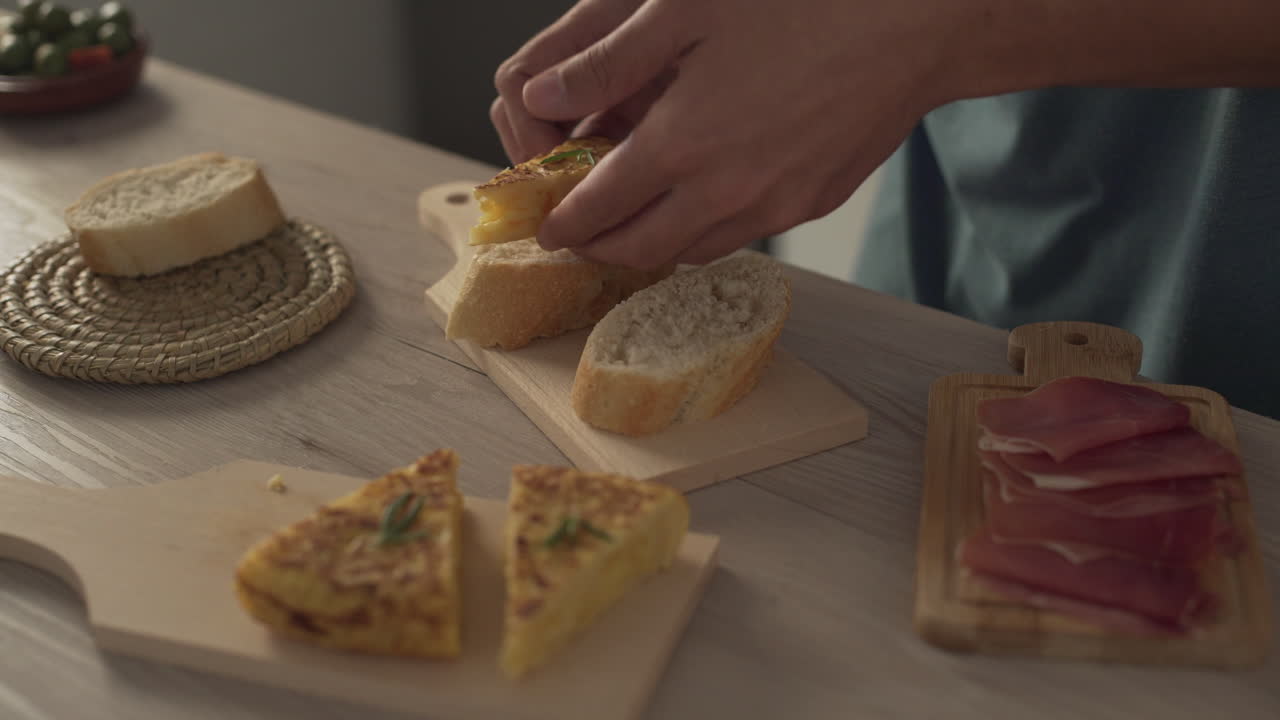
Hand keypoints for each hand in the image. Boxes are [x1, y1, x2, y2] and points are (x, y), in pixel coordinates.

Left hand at [492, 0, 957, 268]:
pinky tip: (700, 207)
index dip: (566, 222)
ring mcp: (774, 204)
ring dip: (653, 248)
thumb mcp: (684, 8)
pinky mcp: (811, 203)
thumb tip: (542, 97)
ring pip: (693, 252)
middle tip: (582, 239)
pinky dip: (705, 235)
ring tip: (633, 228)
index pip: (601, 206)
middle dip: (602, 250)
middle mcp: (724, 189)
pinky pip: (741, 236)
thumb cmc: (801, 0)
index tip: (548, 228)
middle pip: (642, 249)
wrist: (914, 22)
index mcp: (682, 142)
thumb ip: (607, 63)